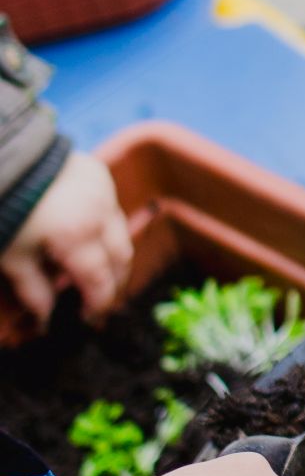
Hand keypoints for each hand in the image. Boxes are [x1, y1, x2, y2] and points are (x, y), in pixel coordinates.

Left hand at [1, 150, 132, 323]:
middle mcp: (99, 215)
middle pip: (121, 259)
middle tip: (97, 298)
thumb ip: (33, 290)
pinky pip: (113, 209)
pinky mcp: (100, 175)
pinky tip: (87, 235)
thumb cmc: (2, 210)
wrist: (1, 157)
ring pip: (122, 233)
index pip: (100, 281)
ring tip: (94, 270)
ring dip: (113, 256)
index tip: (87, 317)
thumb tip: (46, 317)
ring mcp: (104, 192)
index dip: (97, 304)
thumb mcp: (11, 257)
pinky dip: (106, 228)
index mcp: (76, 237)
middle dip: (113, 283)